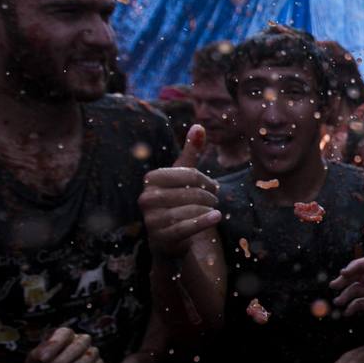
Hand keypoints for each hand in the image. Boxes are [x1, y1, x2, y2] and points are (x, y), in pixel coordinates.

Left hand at [24, 327, 104, 362]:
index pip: (65, 333)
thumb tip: (43, 355)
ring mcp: (91, 352)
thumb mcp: (33, 359)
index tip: (41, 359)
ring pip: (88, 359)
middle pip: (79, 346)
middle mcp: (81, 340)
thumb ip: (37, 354)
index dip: (54, 345)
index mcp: (65, 334)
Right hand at [140, 124, 222, 256]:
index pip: (187, 173)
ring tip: (215, 210)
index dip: (205, 180)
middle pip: (188, 191)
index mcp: (151, 179)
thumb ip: (190, 153)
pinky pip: (184, 227)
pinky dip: (203, 222)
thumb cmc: (177, 200)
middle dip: (208, 196)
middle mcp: (146, 198)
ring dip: (206, 209)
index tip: (213, 187)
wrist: (169, 236)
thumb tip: (199, 125)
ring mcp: (151, 219)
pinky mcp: (160, 237)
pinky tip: (217, 217)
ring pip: (188, 209)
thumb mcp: (182, 176)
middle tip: (215, 200)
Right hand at [330, 256, 363, 318]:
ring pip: (357, 290)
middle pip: (358, 275)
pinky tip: (347, 312)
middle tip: (333, 286)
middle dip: (344, 280)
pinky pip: (361, 303)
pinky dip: (353, 307)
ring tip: (337, 302)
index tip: (343, 273)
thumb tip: (355, 275)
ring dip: (345, 296)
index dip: (353, 267)